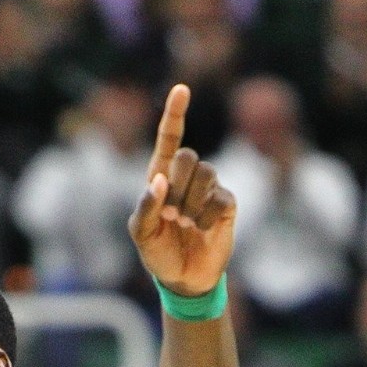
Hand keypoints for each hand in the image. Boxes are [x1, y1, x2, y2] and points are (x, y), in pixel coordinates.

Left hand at [129, 84, 236, 296]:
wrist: (184, 278)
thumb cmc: (158, 253)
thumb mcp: (140, 234)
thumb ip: (145, 207)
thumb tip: (159, 180)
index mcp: (160, 178)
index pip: (169, 140)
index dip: (175, 114)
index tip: (181, 89)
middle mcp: (186, 178)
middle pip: (188, 156)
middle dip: (177, 186)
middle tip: (171, 215)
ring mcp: (209, 189)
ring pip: (206, 174)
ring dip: (191, 204)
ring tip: (185, 224)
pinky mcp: (227, 204)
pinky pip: (220, 198)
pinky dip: (207, 217)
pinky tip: (201, 230)